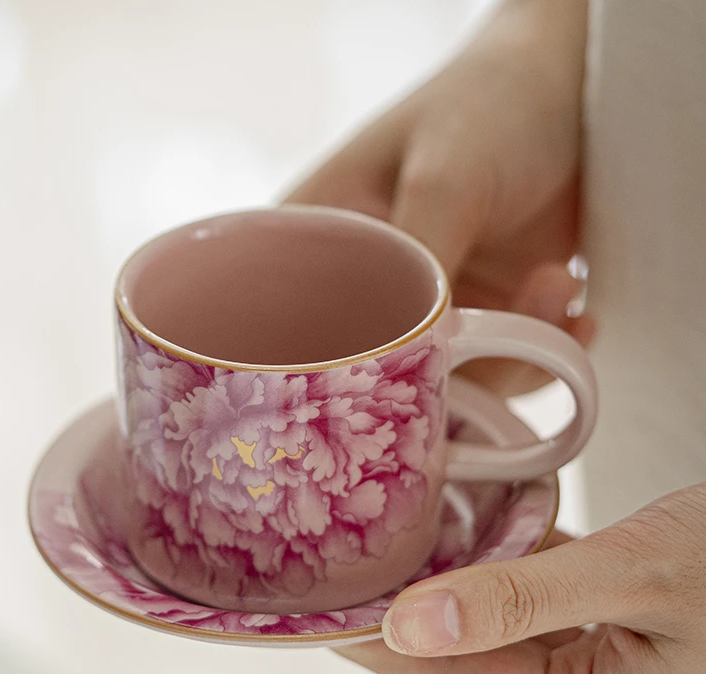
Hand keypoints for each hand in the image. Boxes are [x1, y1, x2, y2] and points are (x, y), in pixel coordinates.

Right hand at [285, 0, 594, 395]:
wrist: (572, 93)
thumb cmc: (488, 106)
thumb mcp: (444, 175)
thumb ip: (421, 261)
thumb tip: (414, 352)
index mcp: (318, 246)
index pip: (298, 335)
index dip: (344, 372)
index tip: (406, 376)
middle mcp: (363, 289)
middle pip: (378, 374)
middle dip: (449, 370)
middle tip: (497, 342)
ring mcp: (424, 310)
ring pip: (450, 381)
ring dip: (515, 351)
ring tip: (554, 285)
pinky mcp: (478, 319)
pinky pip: (503, 370)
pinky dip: (545, 352)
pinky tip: (575, 312)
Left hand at [339, 483, 705, 673]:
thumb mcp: (635, 572)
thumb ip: (519, 599)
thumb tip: (410, 625)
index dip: (380, 646)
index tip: (319, 617)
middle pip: (469, 662)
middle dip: (404, 623)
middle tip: (337, 580)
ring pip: (499, 637)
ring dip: (446, 599)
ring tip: (381, 562)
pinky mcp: (618, 640)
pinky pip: (536, 617)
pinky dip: (495, 583)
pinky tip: (462, 550)